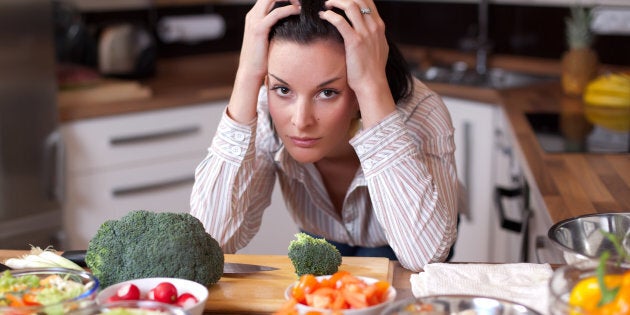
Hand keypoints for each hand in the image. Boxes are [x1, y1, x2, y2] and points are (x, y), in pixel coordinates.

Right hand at [229, 0, 299, 123]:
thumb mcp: (269, 37)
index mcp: (255, 15)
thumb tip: (292, 23)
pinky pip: (275, 13)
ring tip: (300, 4)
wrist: (250, 71)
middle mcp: (252, 15)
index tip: (297, 0)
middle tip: (300, 0)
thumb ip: (276, 27)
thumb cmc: (262, 57)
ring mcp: (254, 21)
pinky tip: (298, 12)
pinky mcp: (258, 29)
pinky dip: (288, 10)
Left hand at [319, 0, 394, 126]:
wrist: (372, 84)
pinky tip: (323, 16)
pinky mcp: (355, 41)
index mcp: (379, 26)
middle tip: (332, 1)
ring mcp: (365, 33)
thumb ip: (373, 35)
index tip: (342, 0)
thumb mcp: (379, 48)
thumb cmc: (372, 69)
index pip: (368, 1)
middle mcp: (374, 26)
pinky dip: (330, 15)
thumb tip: (367, 30)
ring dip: (336, 2)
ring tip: (326, 4)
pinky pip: (340, 21)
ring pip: (351, 5)